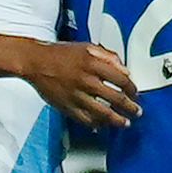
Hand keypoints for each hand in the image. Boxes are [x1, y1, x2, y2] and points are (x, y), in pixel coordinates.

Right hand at [20, 38, 140, 126]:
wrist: (35, 62)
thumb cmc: (60, 54)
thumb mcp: (87, 47)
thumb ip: (108, 57)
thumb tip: (124, 69)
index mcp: (92, 64)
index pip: (121, 80)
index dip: (132, 89)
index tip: (135, 93)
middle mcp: (86, 80)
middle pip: (115, 98)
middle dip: (129, 107)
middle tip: (136, 111)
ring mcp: (76, 95)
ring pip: (102, 113)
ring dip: (117, 120)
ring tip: (124, 123)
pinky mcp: (66, 106)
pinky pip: (85, 119)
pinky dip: (96, 124)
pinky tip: (102, 125)